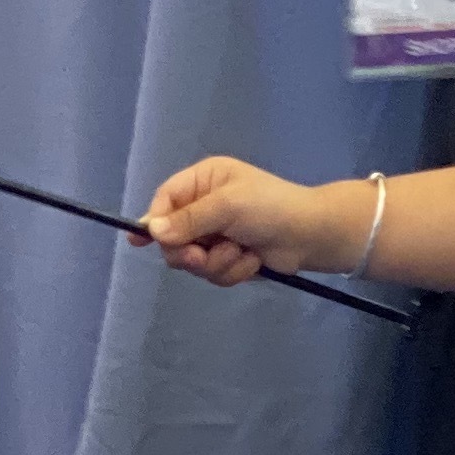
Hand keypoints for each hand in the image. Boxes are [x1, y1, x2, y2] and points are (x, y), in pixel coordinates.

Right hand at [145, 157, 372, 283]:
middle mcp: (206, 205)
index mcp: (204, 181)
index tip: (142, 242)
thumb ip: (188, 219)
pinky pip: (213, 273)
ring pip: (192, 260)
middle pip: (172, 236)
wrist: (312, 235)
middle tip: (200, 256)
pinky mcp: (229, 257)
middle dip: (188, 251)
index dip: (153, 221)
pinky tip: (252, 261)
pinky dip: (232, 271)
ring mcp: (217, 233)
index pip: (164, 200)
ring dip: (216, 263)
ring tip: (240, 254)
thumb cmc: (271, 208)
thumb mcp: (228, 206)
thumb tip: (150, 231)